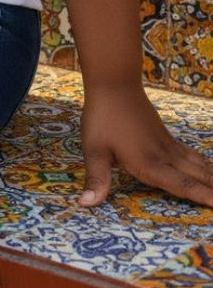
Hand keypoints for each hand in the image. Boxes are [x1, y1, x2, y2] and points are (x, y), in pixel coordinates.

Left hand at [79, 82, 212, 206]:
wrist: (114, 83)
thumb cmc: (102, 117)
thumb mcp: (94, 149)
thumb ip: (97, 178)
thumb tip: (86, 204)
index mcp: (148, 164)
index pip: (181, 186)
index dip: (202, 197)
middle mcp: (164, 156)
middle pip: (196, 177)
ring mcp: (167, 144)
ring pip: (197, 165)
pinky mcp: (166, 136)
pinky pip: (190, 155)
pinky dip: (205, 164)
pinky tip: (209, 168)